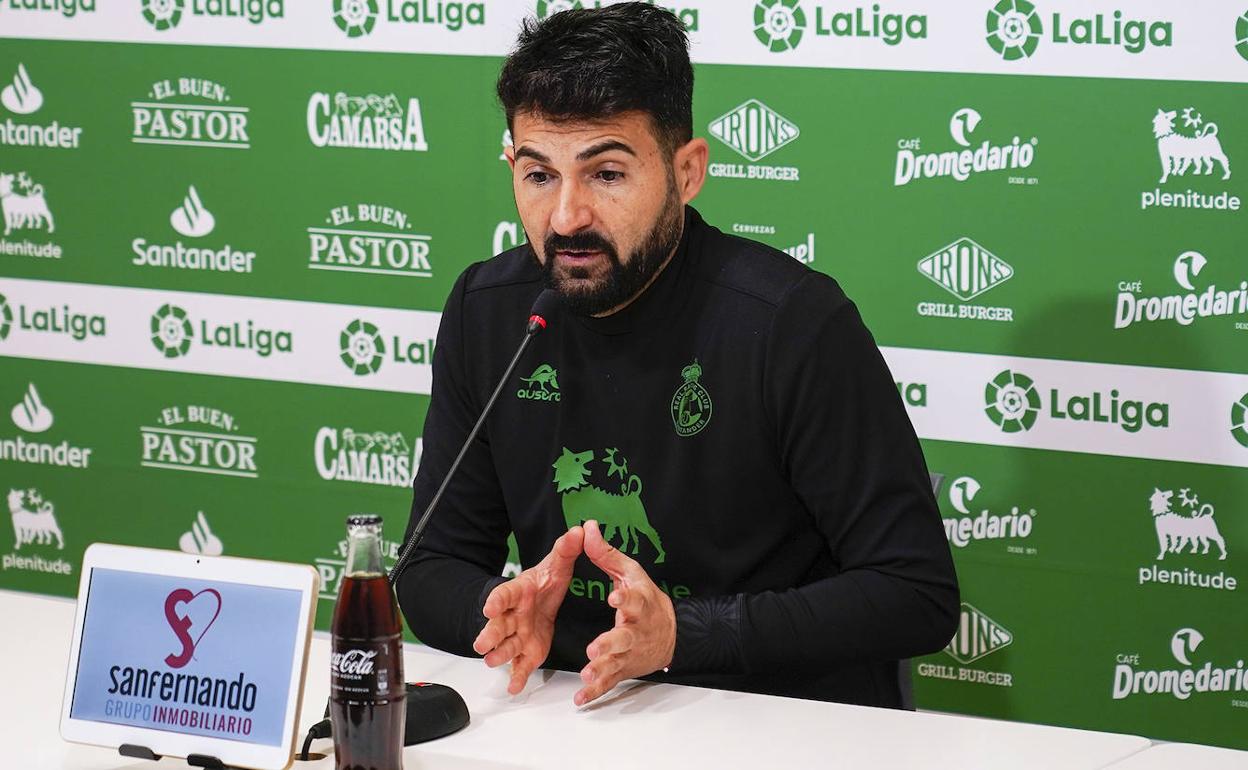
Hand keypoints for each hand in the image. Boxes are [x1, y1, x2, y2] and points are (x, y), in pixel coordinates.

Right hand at [473, 526, 584, 694]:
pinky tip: (514, 688)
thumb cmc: (543, 583)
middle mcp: (513, 616)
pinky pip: (520, 666)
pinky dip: (516, 677)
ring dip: (498, 655)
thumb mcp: (558, 564)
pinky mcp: (527, 652)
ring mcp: (517, 635)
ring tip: (491, 662)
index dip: (497, 600)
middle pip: (498, 625)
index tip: (489, 605)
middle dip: (490, 634)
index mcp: (518, 592)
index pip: (504, 593)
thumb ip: (567, 549)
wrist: (540, 601)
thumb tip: (580, 530)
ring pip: (505, 647)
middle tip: (481, 644)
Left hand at [575, 520, 675, 705]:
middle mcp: (635, 630)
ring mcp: (629, 653)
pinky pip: (609, 682)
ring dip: (601, 670)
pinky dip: (595, 692)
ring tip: (587, 674)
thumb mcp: (630, 573)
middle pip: (624, 638)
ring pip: (615, 663)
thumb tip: (586, 528)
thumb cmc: (648, 600)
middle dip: (610, 644)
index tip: (615, 597)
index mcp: (639, 604)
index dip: (625, 599)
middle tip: (595, 648)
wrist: (673, 633)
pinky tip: (581, 698)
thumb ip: (606, 554)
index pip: (633, 600)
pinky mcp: (623, 669)